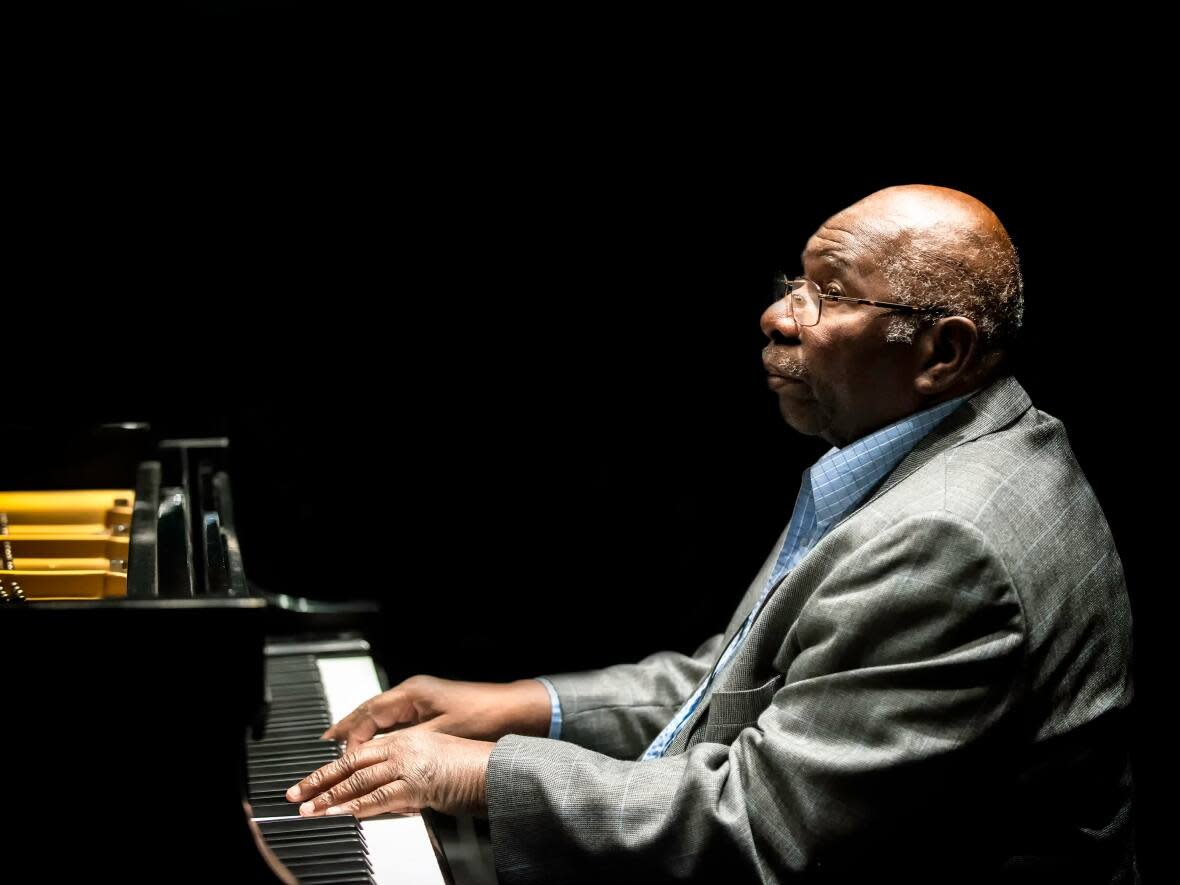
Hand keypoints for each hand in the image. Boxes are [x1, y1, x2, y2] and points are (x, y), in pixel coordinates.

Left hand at [286, 728, 494, 817]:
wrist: (497, 768)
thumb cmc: (473, 768)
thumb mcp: (434, 764)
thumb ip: (408, 777)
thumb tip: (387, 796)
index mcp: (408, 739)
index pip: (361, 752)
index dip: (334, 765)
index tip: (315, 778)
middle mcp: (405, 746)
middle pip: (353, 762)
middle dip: (321, 779)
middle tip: (298, 792)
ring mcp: (410, 764)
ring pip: (360, 780)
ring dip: (331, 797)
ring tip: (310, 809)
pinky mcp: (417, 783)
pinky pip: (380, 797)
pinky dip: (357, 806)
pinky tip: (341, 813)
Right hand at [323, 674, 550, 750]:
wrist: (514, 711)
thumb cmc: (483, 718)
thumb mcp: (440, 736)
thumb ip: (408, 746)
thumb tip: (382, 758)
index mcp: (412, 695)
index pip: (369, 715)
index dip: (352, 736)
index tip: (341, 757)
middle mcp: (413, 694)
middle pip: (370, 711)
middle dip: (347, 727)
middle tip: (326, 742)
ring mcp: (421, 700)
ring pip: (381, 715)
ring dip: (362, 729)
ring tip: (340, 743)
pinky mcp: (430, 709)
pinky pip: (395, 720)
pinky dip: (380, 731)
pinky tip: (374, 743)